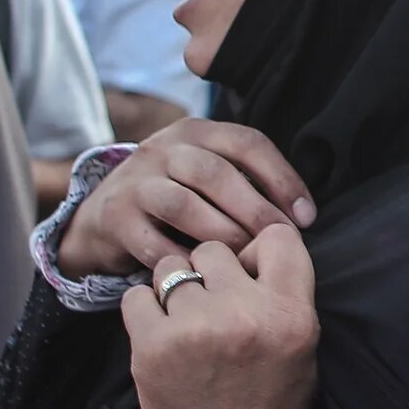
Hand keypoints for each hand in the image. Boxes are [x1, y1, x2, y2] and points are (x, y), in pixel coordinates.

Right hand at [56, 120, 314, 281]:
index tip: (306, 217)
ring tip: (245, 260)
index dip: (282, 178)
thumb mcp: (206, 176)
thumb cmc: (176, 200)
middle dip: (254, 210)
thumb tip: (300, 217)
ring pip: (182, 204)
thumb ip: (245, 182)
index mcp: (196, 132)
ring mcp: (135, 182)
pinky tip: (206, 276)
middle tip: (277, 243)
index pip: (246, 142)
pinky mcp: (116, 217)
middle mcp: (163, 149)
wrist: (102, 218)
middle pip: (214, 172)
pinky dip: (184, 261)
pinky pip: (153, 243)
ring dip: (221, 235)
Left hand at [121, 227, 318, 408]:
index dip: (258, 249)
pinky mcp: (152, 346)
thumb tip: (247, 249)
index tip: (249, 272)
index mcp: (291, 313)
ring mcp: (195, 328)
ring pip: (171, 268)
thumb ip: (281, 293)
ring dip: (174, 289)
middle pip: (214, 249)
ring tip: (184, 323)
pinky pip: (136, 296)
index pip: (277, 236)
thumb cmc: (269, 402)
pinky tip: (159, 334)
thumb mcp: (300, 346)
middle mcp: (244, 313)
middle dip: (210, 273)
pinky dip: (144, 311)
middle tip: (211, 307)